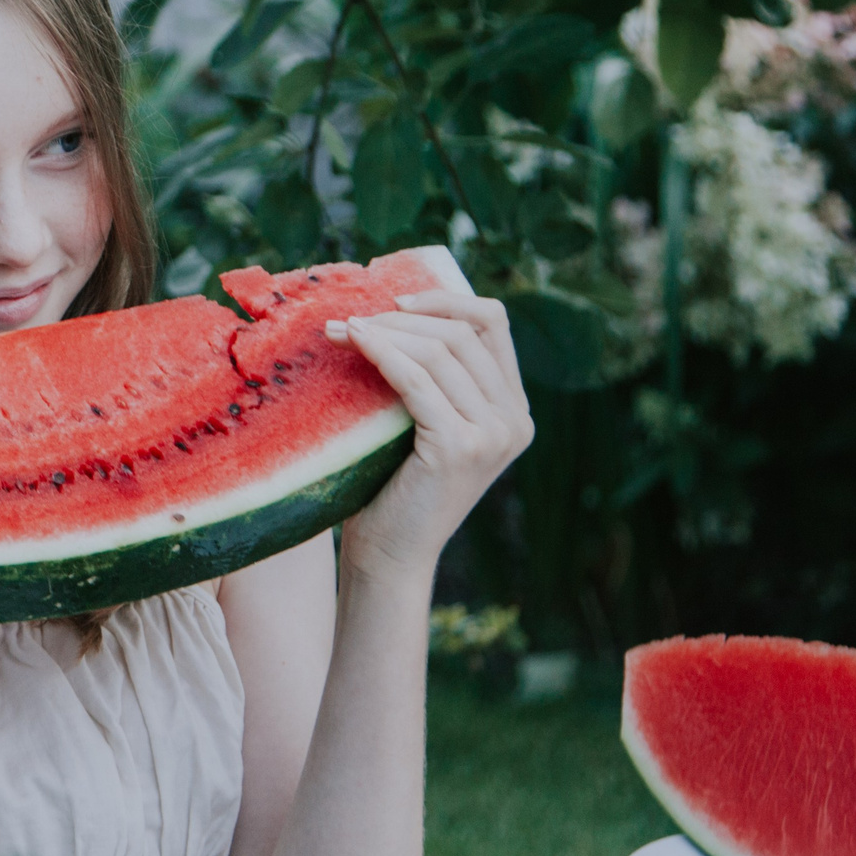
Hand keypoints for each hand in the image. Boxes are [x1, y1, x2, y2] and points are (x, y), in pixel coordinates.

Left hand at [325, 292, 533, 583]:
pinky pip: (416, 380)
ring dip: (384, 332)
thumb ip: (435, 377)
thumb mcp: (426, 421)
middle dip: (402, 317)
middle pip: (463, 332)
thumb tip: (396, 305)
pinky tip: (352, 341)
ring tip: (340, 329)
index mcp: (514, 409)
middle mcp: (515, 420)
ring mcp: (493, 434)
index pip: (493, 324)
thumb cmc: (395, 486)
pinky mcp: (460, 447)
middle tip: (351, 317)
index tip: (396, 301)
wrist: (389, 554)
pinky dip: (381, 353)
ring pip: (440, 350)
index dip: (446, 300)